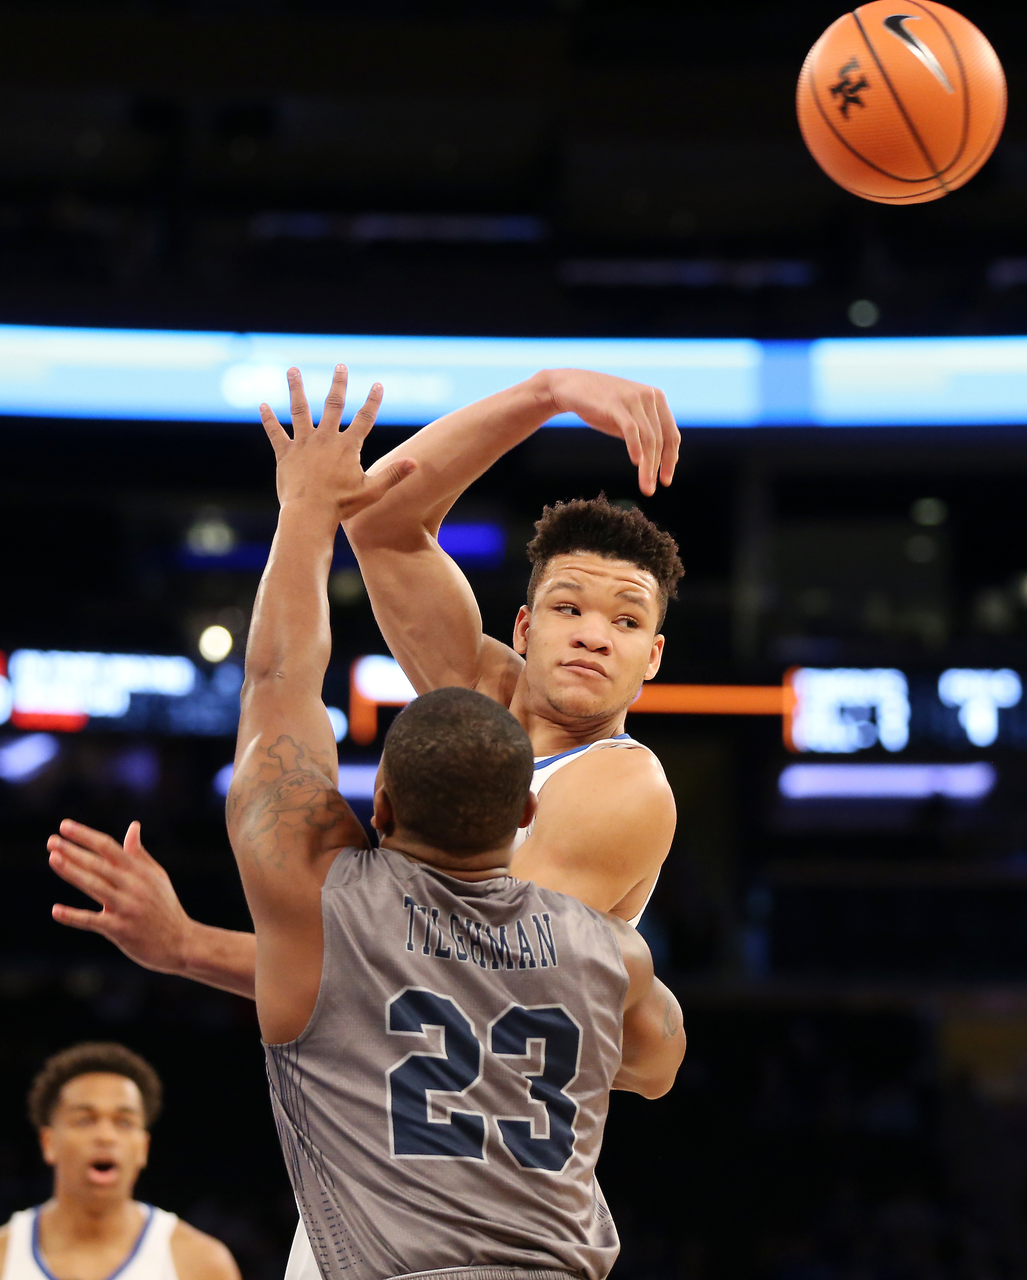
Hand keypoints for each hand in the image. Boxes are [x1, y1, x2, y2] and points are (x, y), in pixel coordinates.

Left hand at [47, 820, 193, 974]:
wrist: (180, 943)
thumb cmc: (166, 907)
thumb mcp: (157, 876)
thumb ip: (139, 853)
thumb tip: (133, 826)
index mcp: (140, 872)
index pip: (109, 847)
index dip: (86, 836)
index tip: (65, 826)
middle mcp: (133, 886)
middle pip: (98, 864)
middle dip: (73, 851)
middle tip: (51, 841)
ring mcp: (126, 908)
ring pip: (94, 886)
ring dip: (72, 872)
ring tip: (53, 859)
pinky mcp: (119, 930)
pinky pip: (92, 921)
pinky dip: (73, 916)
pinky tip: (55, 910)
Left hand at [260, 365, 416, 518]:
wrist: (309, 514)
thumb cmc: (341, 506)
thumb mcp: (372, 491)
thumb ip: (393, 474)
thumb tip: (416, 462)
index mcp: (347, 446)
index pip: (364, 418)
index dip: (373, 401)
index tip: (377, 384)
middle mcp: (325, 439)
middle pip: (333, 405)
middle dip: (338, 384)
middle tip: (340, 366)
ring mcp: (303, 444)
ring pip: (300, 410)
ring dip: (297, 389)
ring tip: (293, 370)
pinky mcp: (285, 454)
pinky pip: (275, 432)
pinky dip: (269, 418)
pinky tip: (262, 404)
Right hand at [542, 369, 679, 496]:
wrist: (571, 386)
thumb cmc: (600, 405)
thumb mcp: (628, 418)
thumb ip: (645, 432)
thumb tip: (661, 459)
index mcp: (657, 399)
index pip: (671, 435)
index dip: (670, 460)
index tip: (665, 480)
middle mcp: (650, 397)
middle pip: (660, 440)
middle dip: (658, 468)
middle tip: (651, 490)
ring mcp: (634, 399)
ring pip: (648, 438)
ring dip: (648, 466)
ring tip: (645, 486)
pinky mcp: (617, 404)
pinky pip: (632, 429)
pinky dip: (636, 447)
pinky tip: (636, 463)